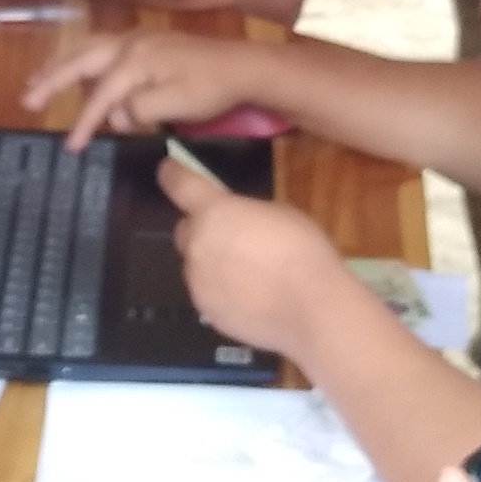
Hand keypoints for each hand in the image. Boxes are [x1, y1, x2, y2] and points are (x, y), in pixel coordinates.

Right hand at [20, 32, 266, 150]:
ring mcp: (137, 39)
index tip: (71, 147)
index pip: (101, 94)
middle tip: (27, 100)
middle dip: (52, 79)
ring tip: (37, 82)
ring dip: (61, 65)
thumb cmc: (211, 87)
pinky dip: (81, 60)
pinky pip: (101, 48)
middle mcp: (130, 43)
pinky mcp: (145, 43)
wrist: (243, 66)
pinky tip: (77, 72)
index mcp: (136, 60)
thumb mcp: (178, 104)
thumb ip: (140, 109)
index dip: (84, 121)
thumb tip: (115, 116)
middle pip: (81, 60)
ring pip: (88, 50)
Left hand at [156, 151, 360, 358]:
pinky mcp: (208, 312)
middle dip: (202, 229)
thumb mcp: (279, 213)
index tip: (169, 169)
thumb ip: (246, 214)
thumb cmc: (302, 251)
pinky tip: (250, 297)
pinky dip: (221, 291)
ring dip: (211, 262)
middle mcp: (197, 245)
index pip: (180, 184)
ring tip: (247, 273)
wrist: (312, 308)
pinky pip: (208, 293)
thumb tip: (237, 222)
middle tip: (232, 236)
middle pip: (185, 230)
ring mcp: (198, 283)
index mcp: (214, 212)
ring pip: (196, 265)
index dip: (174, 174)